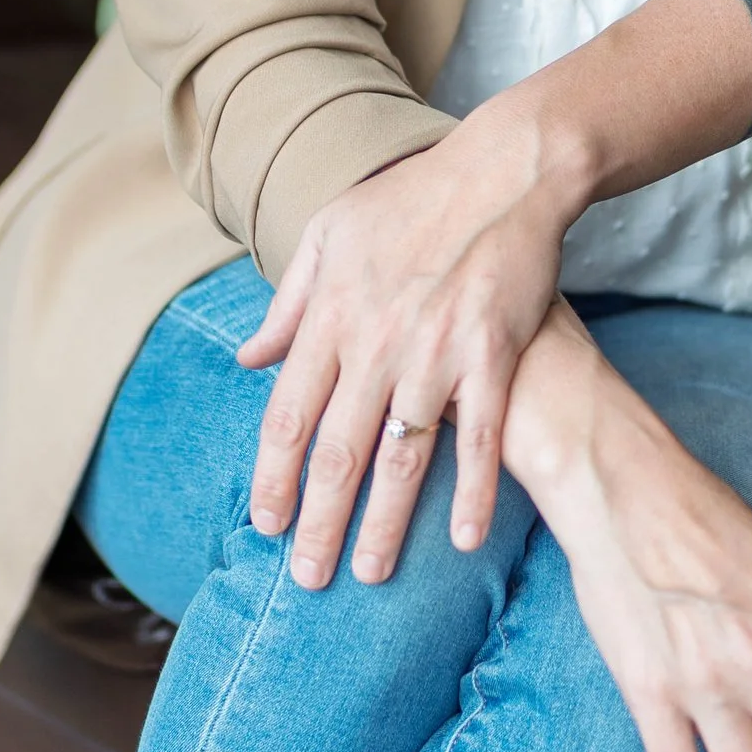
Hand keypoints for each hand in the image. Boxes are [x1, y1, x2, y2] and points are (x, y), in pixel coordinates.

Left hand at [238, 103, 576, 587]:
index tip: (264, 526)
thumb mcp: (330, 234)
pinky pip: (483, 440)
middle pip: (339, 452)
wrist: (502, 171)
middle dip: (319, 523)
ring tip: (371, 574)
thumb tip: (249, 357)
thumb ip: (288, 303)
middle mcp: (377, 342)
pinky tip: (467, 540)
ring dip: (387, 524)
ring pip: (404, 458)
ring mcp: (438, 353)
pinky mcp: (495, 355)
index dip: (273, 479)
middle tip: (307, 580)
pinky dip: (475, 493)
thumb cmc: (410, 200)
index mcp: (331, 316)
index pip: (288, 417)